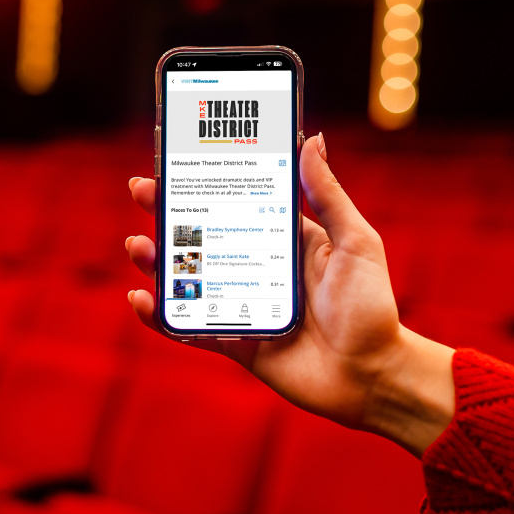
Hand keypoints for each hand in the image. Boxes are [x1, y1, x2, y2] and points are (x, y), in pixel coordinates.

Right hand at [127, 134, 454, 456]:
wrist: (373, 374)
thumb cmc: (371, 305)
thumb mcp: (354, 241)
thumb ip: (328, 195)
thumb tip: (312, 138)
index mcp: (282, 240)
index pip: (236, 203)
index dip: (205, 183)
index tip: (177, 160)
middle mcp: (258, 269)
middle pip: (202, 236)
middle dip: (168, 213)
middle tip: (141, 191)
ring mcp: (243, 306)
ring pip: (189, 279)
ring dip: (158, 261)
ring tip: (139, 245)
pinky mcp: (237, 343)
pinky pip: (191, 328)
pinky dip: (163, 317)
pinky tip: (142, 299)